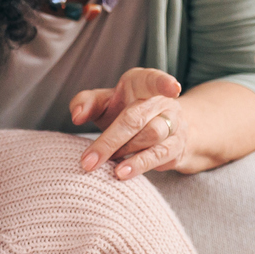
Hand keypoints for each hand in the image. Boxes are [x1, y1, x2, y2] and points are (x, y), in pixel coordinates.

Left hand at [70, 69, 190, 179]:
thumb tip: (76, 116)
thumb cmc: (124, 112)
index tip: (173, 89)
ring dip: (126, 152)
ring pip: (152, 136)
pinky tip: (124, 173)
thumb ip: (87, 103)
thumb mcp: (104, 103)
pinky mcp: (177, 147)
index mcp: (144, 84)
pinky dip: (141, 165)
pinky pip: (161, 156)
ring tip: (108, 167)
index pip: (154, 80)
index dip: (164, 83)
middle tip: (88, 162)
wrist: (158, 132)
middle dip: (110, 141)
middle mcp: (163, 103)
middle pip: (137, 118)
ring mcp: (174, 125)